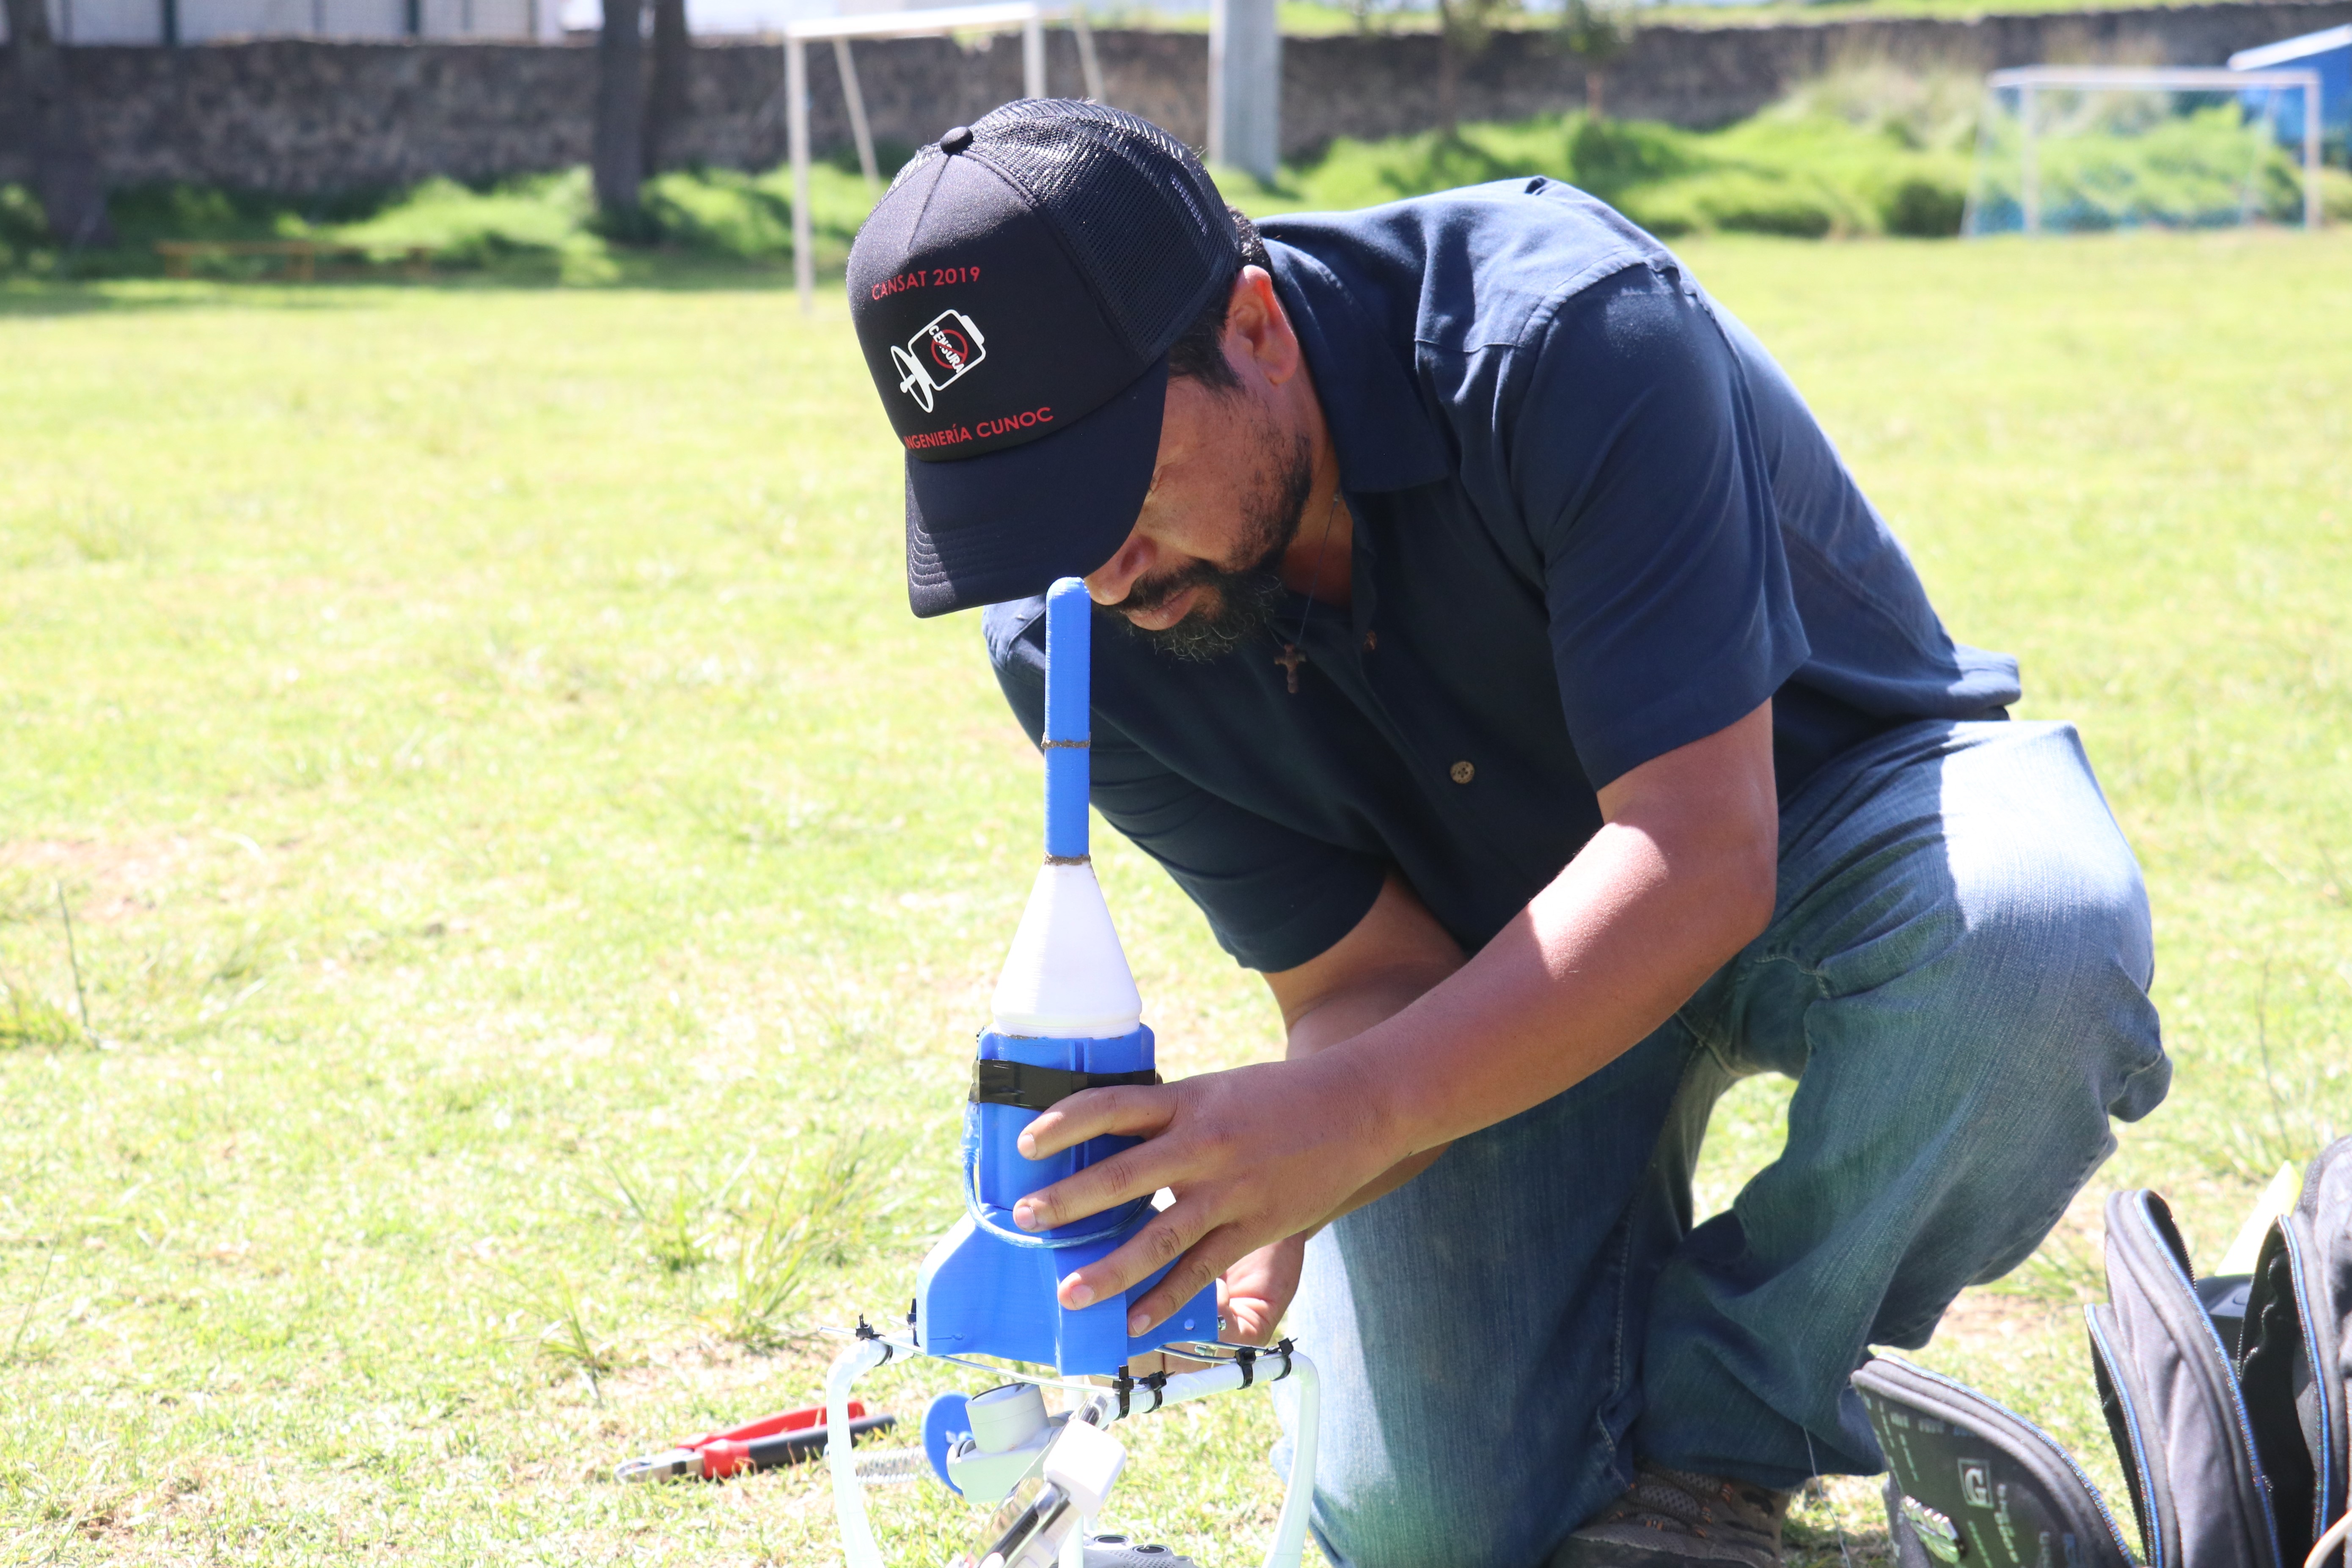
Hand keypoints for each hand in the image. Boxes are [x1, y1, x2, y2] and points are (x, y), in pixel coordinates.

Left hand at [1009, 1052, 1398, 1337]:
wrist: (1358, 1107)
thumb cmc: (1276, 1098)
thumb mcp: (1213, 1091)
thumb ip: (1164, 1117)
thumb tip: (1102, 1143)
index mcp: (1188, 1101)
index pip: (1111, 1106)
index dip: (1064, 1123)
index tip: (1026, 1142)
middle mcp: (1203, 1145)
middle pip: (1121, 1177)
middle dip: (1068, 1202)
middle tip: (1025, 1218)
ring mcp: (1229, 1190)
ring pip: (1158, 1237)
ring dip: (1109, 1269)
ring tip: (1069, 1292)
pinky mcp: (1254, 1225)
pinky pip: (1201, 1269)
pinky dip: (1166, 1299)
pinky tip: (1133, 1321)